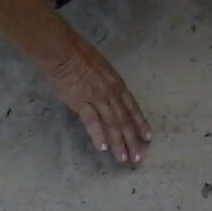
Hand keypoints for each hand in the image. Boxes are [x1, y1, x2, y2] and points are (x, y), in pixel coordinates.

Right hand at [42, 37, 151, 164]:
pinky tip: (102, 149)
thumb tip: (110, 97)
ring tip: (123, 158)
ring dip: (118, 142)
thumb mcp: (102, 68)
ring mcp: (97, 97)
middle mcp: (111, 92)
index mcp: (117, 83)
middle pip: (124, 119)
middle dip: (132, 139)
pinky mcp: (81, 102)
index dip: (140, 122)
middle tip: (138, 157)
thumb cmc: (80, 55)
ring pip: (112, 123)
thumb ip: (108, 84)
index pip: (132, 107)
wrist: (63, 52)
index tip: (148, 137)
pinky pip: (92, 121)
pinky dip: (98, 135)